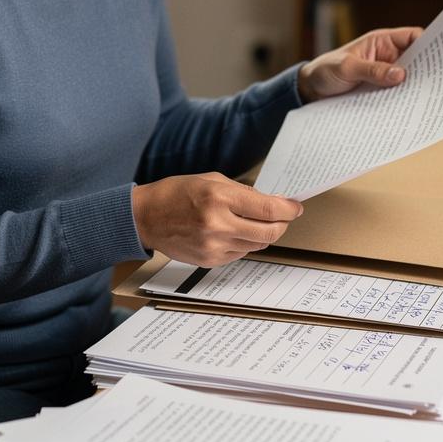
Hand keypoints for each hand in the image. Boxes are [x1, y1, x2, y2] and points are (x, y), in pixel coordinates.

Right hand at [132, 173, 302, 267]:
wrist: (146, 218)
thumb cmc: (176, 194)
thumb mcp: (211, 180)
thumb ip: (243, 192)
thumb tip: (272, 202)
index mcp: (219, 198)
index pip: (268, 209)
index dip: (288, 209)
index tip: (296, 207)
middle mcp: (218, 225)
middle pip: (269, 232)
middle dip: (282, 224)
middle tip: (284, 217)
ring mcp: (214, 246)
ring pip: (257, 245)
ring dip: (263, 233)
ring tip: (255, 222)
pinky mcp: (209, 261)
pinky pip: (240, 254)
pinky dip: (244, 243)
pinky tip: (233, 232)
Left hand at [297, 26, 422, 102]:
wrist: (309, 90)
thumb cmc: (325, 70)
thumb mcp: (347, 68)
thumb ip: (373, 70)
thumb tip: (401, 75)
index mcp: (381, 42)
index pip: (413, 37)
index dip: (430, 43)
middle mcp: (386, 57)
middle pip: (416, 60)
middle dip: (427, 70)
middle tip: (440, 83)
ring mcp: (384, 75)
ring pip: (408, 79)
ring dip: (415, 88)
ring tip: (428, 99)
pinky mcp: (380, 92)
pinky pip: (396, 94)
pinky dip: (403, 100)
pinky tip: (410, 109)